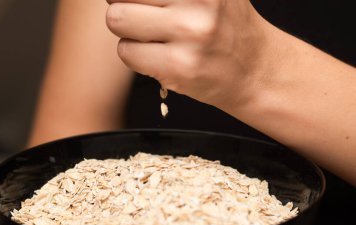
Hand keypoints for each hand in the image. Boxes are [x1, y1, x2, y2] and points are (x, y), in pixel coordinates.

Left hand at [106, 0, 272, 112]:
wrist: (255, 70)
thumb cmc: (225, 28)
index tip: (139, 4)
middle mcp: (198, 0)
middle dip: (125, 7)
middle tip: (145, 19)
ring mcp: (190, 31)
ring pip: (117, 20)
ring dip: (128, 32)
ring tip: (153, 39)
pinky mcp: (180, 66)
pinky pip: (127, 53)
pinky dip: (136, 56)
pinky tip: (158, 57)